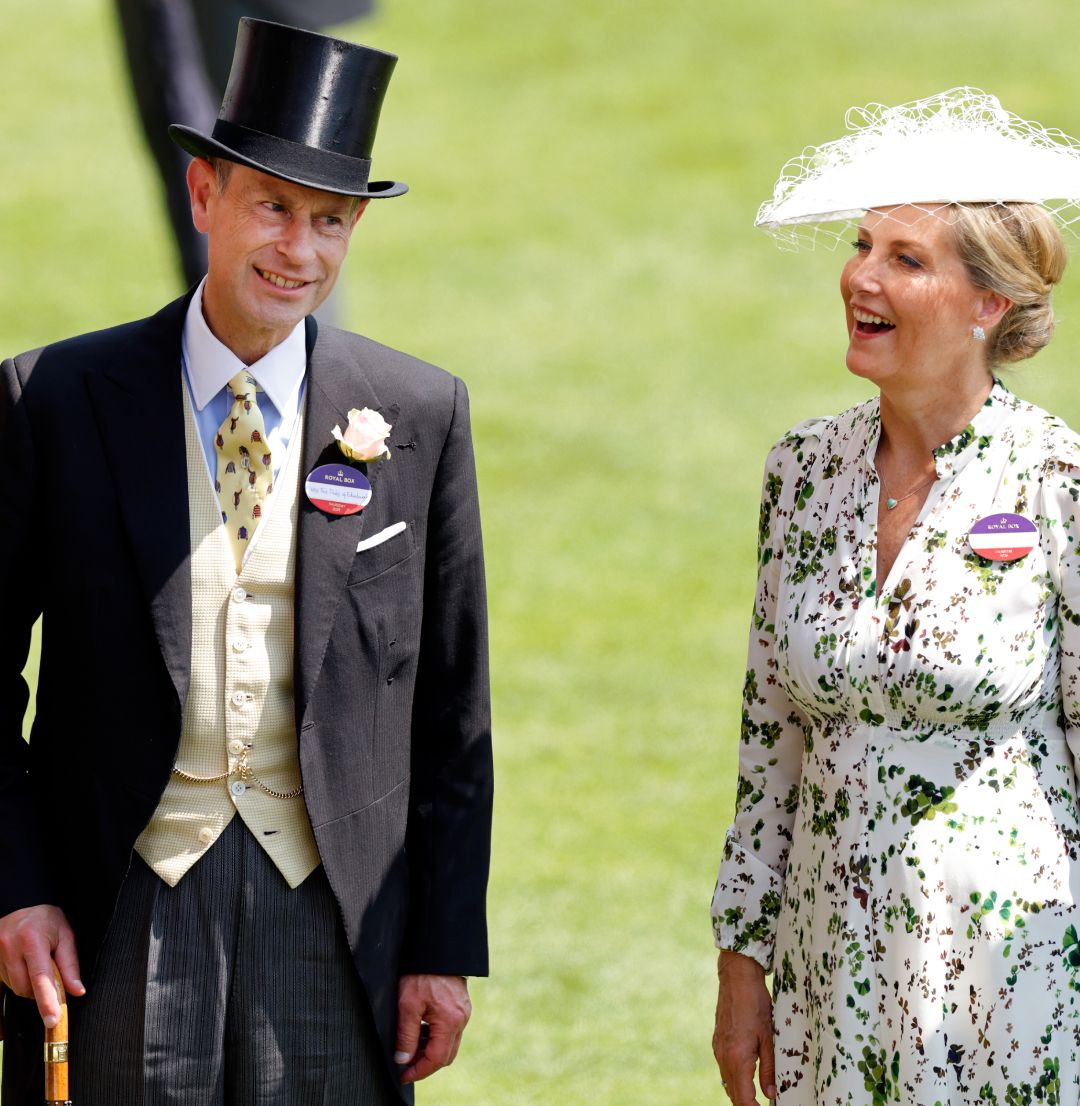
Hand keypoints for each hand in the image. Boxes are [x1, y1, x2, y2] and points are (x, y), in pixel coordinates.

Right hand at [0, 905, 84, 1036]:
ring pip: (14, 987)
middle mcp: (10, 947)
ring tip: (37, 964)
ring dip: (28, 985)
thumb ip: (70, 965)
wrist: (22, 903)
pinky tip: (25, 966)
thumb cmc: (47, 919)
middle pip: (24, 988)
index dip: (47, 1001)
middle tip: (52, 976)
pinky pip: (5, 981)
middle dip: (39, 990)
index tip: (52, 1020)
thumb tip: (77, 991)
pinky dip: (18, 979)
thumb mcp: (65, 935)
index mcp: (32, 940)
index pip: (40, 978)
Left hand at [395, 973, 470, 1083]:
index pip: (436, 1059)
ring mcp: (464, 1014)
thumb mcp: (407, 1005)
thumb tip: (403, 1059)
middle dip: (425, 1063)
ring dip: (431, 1051)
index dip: (419, 1071)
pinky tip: (422, 1031)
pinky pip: (451, 1032)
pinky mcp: (462, 1007)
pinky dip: (437, 1038)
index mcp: (450, 1021)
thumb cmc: (421, 974)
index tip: (403, 1074)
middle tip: (405, 1062)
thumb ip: (406, 1035)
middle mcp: (461, 1020)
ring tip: (411, 1045)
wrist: (437, 950)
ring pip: (449, 1045)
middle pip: (446, 1056)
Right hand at [713, 949, 775, 1104]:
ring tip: (758, 1099)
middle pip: (733, 1095)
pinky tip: (747, 1079)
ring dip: (740, 1095)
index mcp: (737, 1057)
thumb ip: (769, 1068)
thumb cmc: (756, 1003)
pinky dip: (734, 1080)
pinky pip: (724, 1069)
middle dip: (747, 1105)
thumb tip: (771, 1094)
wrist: (736, 978)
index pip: (744, 1099)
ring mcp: (717, 1049)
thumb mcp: (769, 1037)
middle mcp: (723, 1056)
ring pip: (727, 1083)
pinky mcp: (717, 1042)